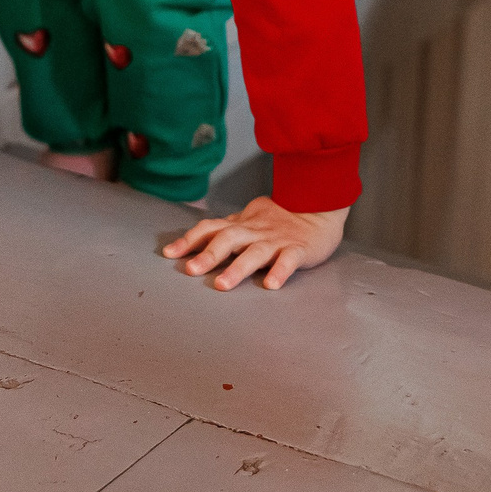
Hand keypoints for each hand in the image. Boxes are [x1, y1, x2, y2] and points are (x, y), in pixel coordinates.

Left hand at [161, 197, 348, 290]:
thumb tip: (199, 238)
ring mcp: (277, 240)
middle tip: (190, 270)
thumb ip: (228, 229)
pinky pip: (288, 260)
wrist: (320, 206)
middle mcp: (255, 231)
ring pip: (256, 252)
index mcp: (242, 224)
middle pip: (229, 239)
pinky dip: (279, 271)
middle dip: (209, 254)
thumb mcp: (251, 218)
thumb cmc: (281, 217)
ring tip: (222, 285)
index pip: (211, 228)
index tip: (170, 254)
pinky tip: (270, 284)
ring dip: (238, 268)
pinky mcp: (299, 249)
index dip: (190, 240)